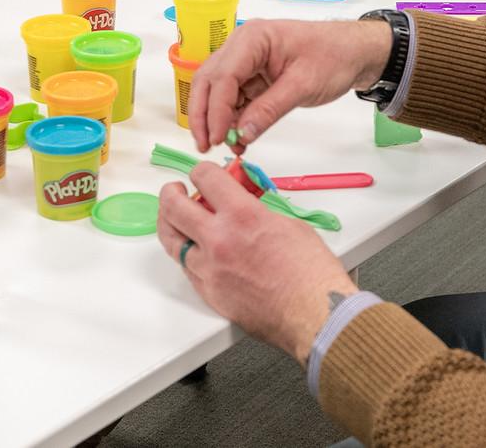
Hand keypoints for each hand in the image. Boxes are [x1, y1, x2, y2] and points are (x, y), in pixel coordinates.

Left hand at [157, 162, 356, 362]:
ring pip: (172, 241)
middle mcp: (218, 240)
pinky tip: (194, 250)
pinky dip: (188, 255)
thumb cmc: (311, 273)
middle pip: (173, 207)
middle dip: (171, 193)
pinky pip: (187, 269)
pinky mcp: (210, 294)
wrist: (315, 314)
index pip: (205, 178)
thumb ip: (259, 212)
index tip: (202, 174)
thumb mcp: (289, 224)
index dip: (201, 171)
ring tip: (176, 219)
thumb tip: (247, 209)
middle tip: (176, 191)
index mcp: (242, 215)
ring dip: (172, 225)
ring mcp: (210, 270)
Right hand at [189, 18, 390, 152]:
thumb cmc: (334, 57)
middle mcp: (243, 46)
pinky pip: (234, 98)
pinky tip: (239, 139)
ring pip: (217, 92)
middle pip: (209, 81)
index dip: (216, 109)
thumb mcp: (303, 85)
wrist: (354, 52)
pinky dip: (233, 119)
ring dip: (217, 120)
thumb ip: (270, 110)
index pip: (223, 76)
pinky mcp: (253, 76)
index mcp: (253, 38)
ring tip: (227, 147)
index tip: (218, 138)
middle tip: (206, 146)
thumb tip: (242, 134)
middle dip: (204, 115)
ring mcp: (246, 60)